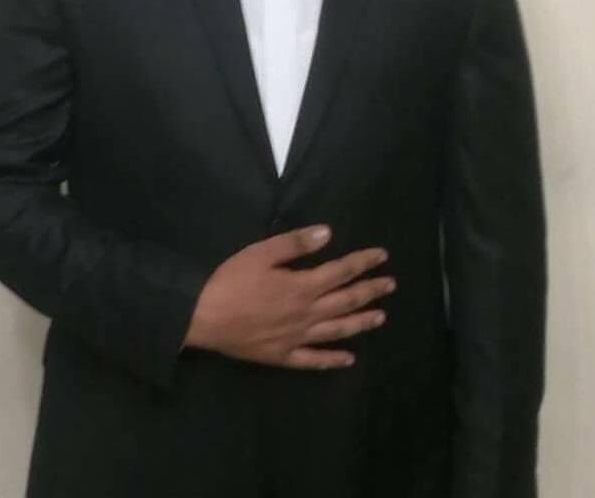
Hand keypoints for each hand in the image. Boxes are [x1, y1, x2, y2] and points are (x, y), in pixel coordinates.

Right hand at [184, 225, 394, 369]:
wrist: (203, 316)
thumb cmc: (231, 280)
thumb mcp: (261, 253)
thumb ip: (295, 244)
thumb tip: (328, 233)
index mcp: (302, 286)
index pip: (341, 272)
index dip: (363, 263)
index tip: (382, 256)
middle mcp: (306, 313)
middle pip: (346, 301)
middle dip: (370, 291)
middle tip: (391, 285)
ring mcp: (297, 338)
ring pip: (337, 331)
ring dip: (361, 323)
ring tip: (381, 317)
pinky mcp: (283, 356)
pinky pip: (314, 360)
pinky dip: (333, 360)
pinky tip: (349, 359)